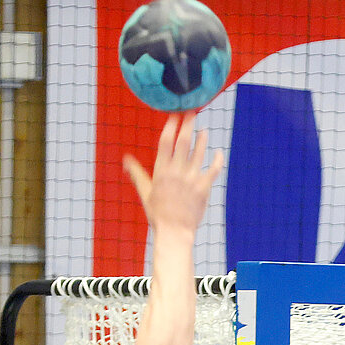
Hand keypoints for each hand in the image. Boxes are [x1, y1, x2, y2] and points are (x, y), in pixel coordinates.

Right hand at [123, 114, 223, 237]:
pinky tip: (218, 152)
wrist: (174, 232)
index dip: (171, 126)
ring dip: (202, 139)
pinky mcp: (203, 188)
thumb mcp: (145, 192)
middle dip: (187, 125)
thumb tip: (126, 160)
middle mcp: (176, 172)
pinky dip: (217, 160)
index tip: (174, 114)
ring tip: (203, 130)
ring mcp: (191, 179)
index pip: (166, 142)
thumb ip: (136, 173)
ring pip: (199, 153)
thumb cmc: (158, 214)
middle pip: (183, 142)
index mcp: (161, 171)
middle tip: (192, 111)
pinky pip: (213, 170)